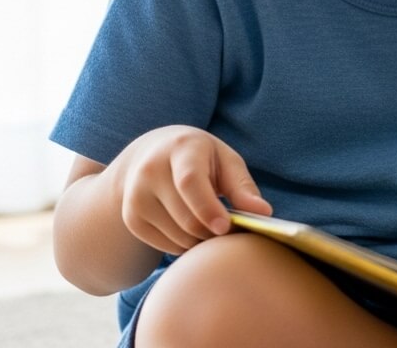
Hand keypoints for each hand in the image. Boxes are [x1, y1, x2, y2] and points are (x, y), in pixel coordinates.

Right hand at [106, 125, 272, 254]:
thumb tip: (265, 213)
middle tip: (234, 232)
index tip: (226, 228)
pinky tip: (194, 230)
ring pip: (177, 236)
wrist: (152, 155)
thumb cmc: (202, 159)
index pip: (190, 182)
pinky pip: (165, 245)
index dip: (208, 208)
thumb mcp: (226, 161)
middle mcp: (151, 170)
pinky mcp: (132, 218)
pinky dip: (186, 245)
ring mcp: (136, 196)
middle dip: (214, 232)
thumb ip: (243, 187)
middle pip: (186, 217)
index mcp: (181, 149)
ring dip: (202, 241)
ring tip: (216, 228)